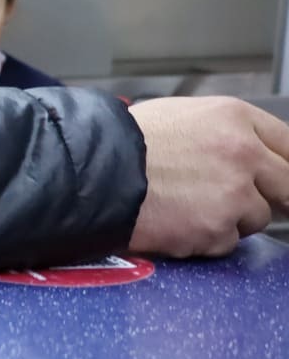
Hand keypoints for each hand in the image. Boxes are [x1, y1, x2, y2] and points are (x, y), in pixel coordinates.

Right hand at [128, 97, 288, 256]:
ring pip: (256, 217)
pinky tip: (175, 223)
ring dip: (230, 219)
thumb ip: (224, 132)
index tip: (281, 179)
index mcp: (235, 118)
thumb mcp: (180, 116)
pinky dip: (203, 239)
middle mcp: (243, 153)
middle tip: (241, 201)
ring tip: (187, 208)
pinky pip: (226, 243)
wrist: (89, 174)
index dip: (286, 165)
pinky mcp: (216, 230)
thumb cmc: (124, 145)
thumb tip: (254, 155)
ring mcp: (233, 194)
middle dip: (268, 195)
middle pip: (287, 185)